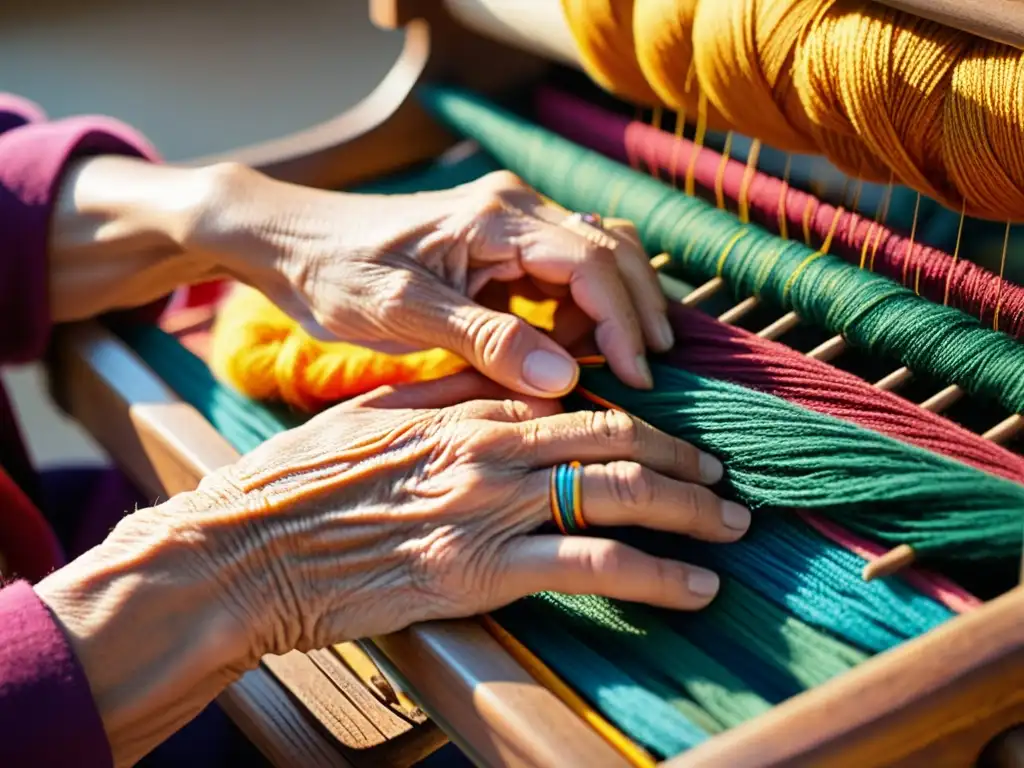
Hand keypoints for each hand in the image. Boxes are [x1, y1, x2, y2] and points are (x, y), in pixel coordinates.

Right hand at [181, 372, 743, 649]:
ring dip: (690, 514)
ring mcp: (488, 507)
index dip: (640, 425)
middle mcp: (490, 448)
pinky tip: (695, 587)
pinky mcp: (479, 572)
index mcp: (466, 409)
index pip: (580, 407)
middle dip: (683, 466)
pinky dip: (655, 573)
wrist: (241, 550)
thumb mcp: (370, 415)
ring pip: (620, 496)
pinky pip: (592, 564)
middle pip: (616, 444)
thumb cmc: (297, 482)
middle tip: (725, 484)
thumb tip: (502, 380)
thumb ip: (443, 395)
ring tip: (733, 530)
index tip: (674, 447)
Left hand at [198, 167, 673, 394]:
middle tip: (646, 377)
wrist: (291, 243)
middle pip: (611, 251)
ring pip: (595, 258)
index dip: (623, 322)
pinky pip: (563, 271)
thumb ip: (485, 342)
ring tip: (614, 366)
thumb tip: (564, 380)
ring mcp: (510, 222)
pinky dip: (581, 309)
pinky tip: (571, 348)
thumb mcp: (404, 313)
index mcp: (498, 217)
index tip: (636, 379)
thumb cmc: (337, 274)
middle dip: (636, 313)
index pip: (592, 263)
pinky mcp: (499, 244)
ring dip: (613, 309)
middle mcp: (515, 208)